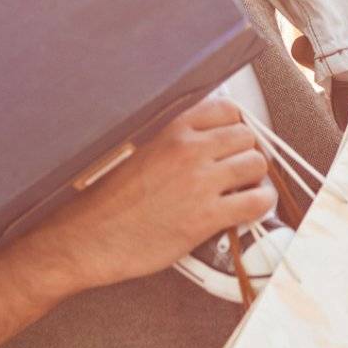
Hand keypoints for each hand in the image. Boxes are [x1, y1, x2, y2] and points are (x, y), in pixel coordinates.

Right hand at [27, 95, 274, 292]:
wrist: (86, 238)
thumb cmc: (105, 198)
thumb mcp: (136, 149)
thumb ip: (170, 138)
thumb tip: (203, 136)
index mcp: (170, 128)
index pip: (227, 109)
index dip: (235, 127)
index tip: (233, 142)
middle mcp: (188, 148)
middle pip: (247, 136)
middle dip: (247, 153)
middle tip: (239, 170)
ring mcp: (199, 181)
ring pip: (256, 164)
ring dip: (255, 178)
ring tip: (244, 190)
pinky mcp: (206, 216)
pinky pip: (256, 201)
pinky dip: (261, 204)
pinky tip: (251, 209)